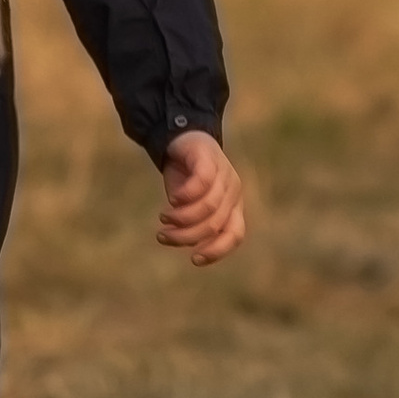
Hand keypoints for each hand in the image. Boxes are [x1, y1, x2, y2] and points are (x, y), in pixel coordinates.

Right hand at [157, 130, 245, 264]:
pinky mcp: (209, 158)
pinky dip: (186, 195)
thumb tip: (184, 243)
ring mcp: (224, 173)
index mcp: (233, 205)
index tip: (194, 260)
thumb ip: (192, 222)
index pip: (235, 234)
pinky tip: (172, 200)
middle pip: (216, 223)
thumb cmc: (185, 177)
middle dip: (187, 236)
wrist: (180, 138)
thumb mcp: (190, 204)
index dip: (217, 250)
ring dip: (183, 218)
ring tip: (163, 218)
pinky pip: (202, 182)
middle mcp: (233, 190)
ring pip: (209, 206)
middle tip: (163, 237)